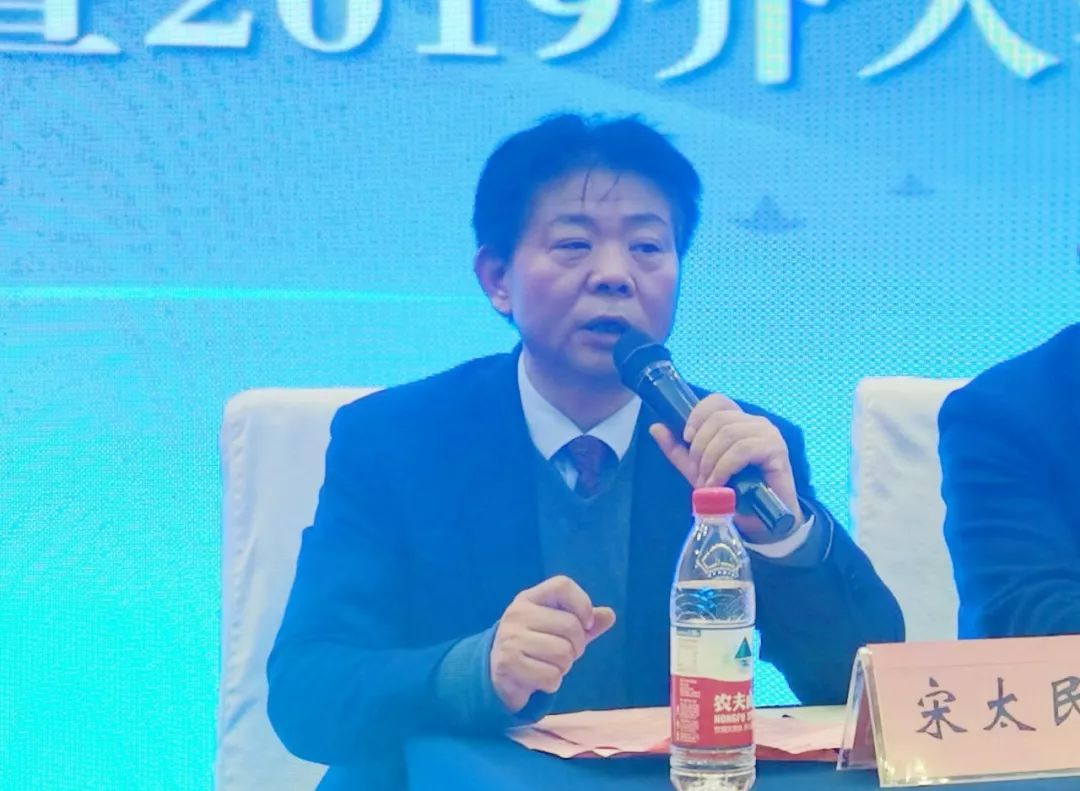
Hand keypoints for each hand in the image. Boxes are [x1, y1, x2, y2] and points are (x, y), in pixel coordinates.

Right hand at [490, 575, 615, 712]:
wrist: (499, 673)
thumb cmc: (536, 645)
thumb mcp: (559, 628)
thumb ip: (585, 621)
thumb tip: (609, 615)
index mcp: (530, 598)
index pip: (562, 586)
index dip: (582, 604)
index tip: (586, 624)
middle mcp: (517, 613)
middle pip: (571, 626)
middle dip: (577, 646)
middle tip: (563, 653)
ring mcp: (510, 637)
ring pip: (563, 654)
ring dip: (564, 666)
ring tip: (549, 664)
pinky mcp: (508, 663)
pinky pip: (551, 676)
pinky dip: (552, 683)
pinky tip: (539, 678)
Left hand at [649, 394, 803, 540]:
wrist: (763, 522)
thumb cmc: (735, 493)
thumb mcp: (699, 470)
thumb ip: (678, 450)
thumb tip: (655, 427)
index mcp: (738, 421)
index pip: (716, 401)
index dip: (697, 416)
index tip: (686, 439)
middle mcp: (755, 422)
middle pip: (718, 419)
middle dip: (700, 448)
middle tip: (698, 473)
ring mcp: (768, 434)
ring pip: (728, 434)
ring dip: (711, 461)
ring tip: (708, 483)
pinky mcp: (776, 449)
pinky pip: (742, 450)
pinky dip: (724, 468)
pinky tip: (719, 484)